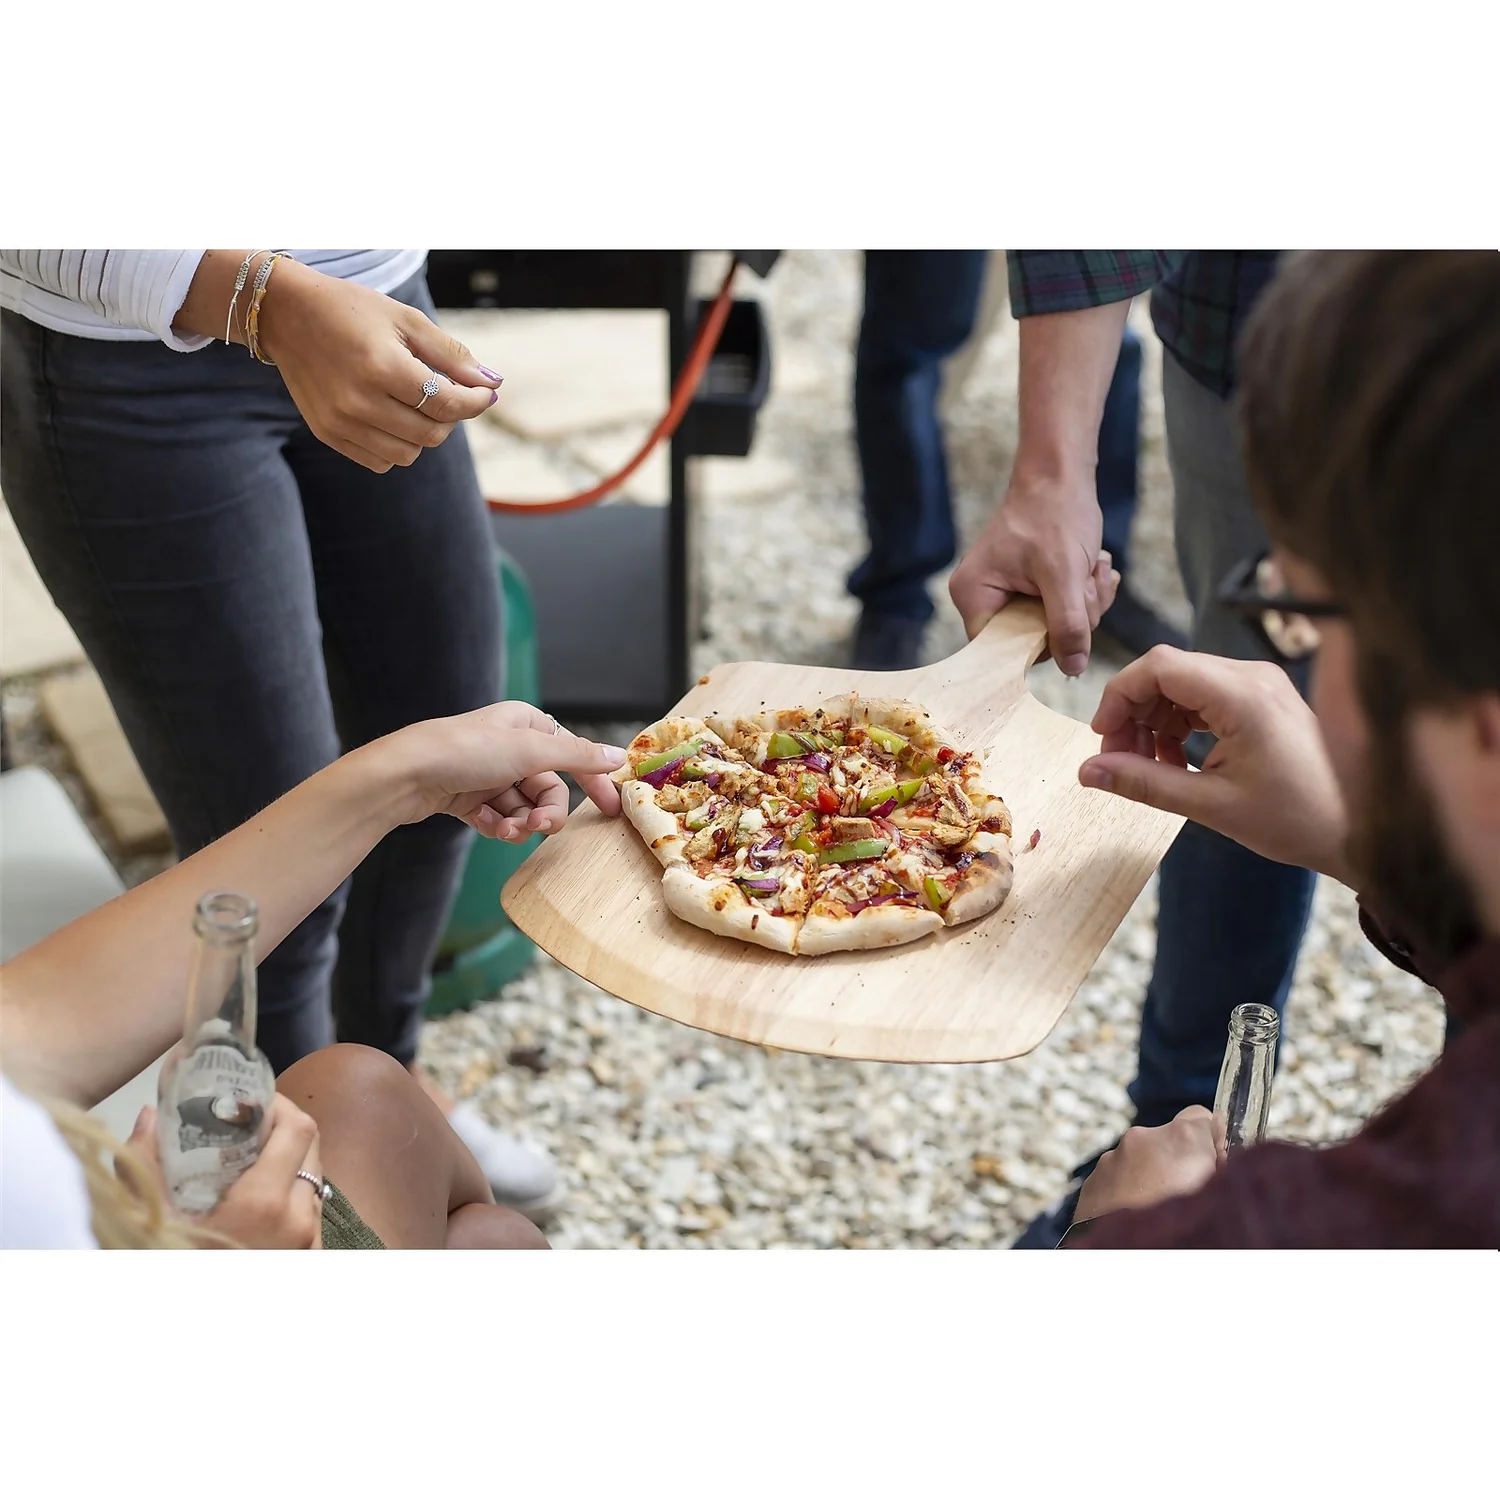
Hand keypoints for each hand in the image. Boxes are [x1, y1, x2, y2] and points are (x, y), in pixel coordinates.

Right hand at [128, 1095, 324, 1249]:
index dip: (279, 1105)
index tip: (252, 1100)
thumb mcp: (152, 1217)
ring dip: (290, 1159)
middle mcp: (298, 1219)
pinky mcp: (309, 1257)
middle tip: (249, 1123)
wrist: (197, 1340)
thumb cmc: (169, 1263)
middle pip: (311, 1146)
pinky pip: (311, 1209)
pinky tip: (260, 1196)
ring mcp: (309, 1242)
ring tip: (252, 1158)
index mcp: (265, 1202)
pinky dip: (292, 1192)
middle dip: (284, 1127)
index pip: (299, 1128)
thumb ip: (147, 1159)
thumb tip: (153, 1114)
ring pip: (314, 1177)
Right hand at [256, 259, 502, 472]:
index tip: (486, 393)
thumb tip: (493, 383)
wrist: (286, 313)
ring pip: (408, 455)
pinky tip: (392, 416)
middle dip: (452, 417)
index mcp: (382, 367)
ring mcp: (341, 423)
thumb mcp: (406, 319)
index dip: (476, 401)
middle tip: (449, 393)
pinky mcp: (328, 434)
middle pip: (432, 434)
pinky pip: (380, 461)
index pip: (448, 404)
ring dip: (424, 434)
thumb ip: (452, 354)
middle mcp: (359, 402)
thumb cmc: (351, 310)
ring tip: (418, 404)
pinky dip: (396, 446)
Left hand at [384, 702, 628, 839]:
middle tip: (538, 827)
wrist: (404, 775)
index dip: (592, 781)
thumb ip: (577, 755)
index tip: (609, 809)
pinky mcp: (469, 798)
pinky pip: (500, 819)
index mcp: (526, 725)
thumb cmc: (463, 751)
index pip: (572, 754)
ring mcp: (489, 775)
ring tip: (506, 830)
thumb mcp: (529, 750)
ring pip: (524, 808)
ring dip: (520, 823)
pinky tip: (488, 826)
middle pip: (548, 788)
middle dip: (545, 812)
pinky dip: (499, 826)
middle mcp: (509, 748)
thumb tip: (619, 755)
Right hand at [947, 471, 1116, 673]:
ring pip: (1052, 626)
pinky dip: (1082, 593)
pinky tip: (1092, 566)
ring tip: (1092, 566)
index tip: (1071, 618)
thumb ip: (1067, 624)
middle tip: (1088, 582)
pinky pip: (1058, 610)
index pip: (1002, 652)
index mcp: (974, 596)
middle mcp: (982, 598)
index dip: (1041, 645)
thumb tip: (1072, 669)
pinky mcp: (1026, 586)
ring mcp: (1005, 592)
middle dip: (1072, 616)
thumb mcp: (1065, 574)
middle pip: (1031, 640)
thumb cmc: (1054, 513)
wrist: (1061, 475)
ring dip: (1084, 602)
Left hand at [1075, 1106, 1219, 1220]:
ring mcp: (1113, 1158)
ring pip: (1141, 1160)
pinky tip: (1137, 1221)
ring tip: (1160, 1217)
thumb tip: (1223, 1162)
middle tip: (1188, 1200)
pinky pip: (1118, 1178)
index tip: (1215, 1166)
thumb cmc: (1180, 1233)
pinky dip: (1128, 1193)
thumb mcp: (1219, 1196)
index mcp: (1181, 1138)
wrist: (1120, 1259)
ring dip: (1152, 1180)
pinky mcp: (1094, 1180)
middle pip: (1169, 1140)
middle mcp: (1143, 1139)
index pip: (1202, 1117)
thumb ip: (1223, 1170)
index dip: (1211, 1142)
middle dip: (1180, 1163)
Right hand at [1079, 647, 1351, 880]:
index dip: (1119, 697)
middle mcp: (1252, 677)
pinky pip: (1204, 698)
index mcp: (1243, 695)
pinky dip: (1179, 725)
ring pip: (1182, 685)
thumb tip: (1087, 772)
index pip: (1158, 666)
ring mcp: (1260, 685)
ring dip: (1153, 721)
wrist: (1361, 831)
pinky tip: (1175, 762)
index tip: (1103, 738)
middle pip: (1167, 672)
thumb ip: (1143, 783)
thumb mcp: (1210, 805)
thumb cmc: (1297, 819)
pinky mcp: (1264, 699)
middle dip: (1133, 713)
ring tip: (1148, 768)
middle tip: (1118, 760)